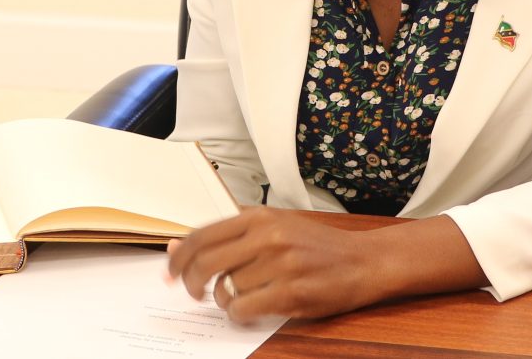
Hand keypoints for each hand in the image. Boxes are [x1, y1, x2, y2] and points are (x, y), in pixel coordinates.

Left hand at [165, 207, 379, 321]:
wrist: (363, 261)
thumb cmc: (316, 247)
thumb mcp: (274, 228)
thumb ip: (229, 236)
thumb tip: (174, 246)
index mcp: (261, 216)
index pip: (202, 235)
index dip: (177, 258)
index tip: (168, 273)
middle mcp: (268, 235)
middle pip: (204, 263)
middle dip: (191, 285)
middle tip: (195, 294)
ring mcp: (281, 263)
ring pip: (226, 290)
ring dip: (225, 301)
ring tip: (242, 298)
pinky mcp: (291, 292)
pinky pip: (243, 310)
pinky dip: (240, 315)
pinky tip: (252, 310)